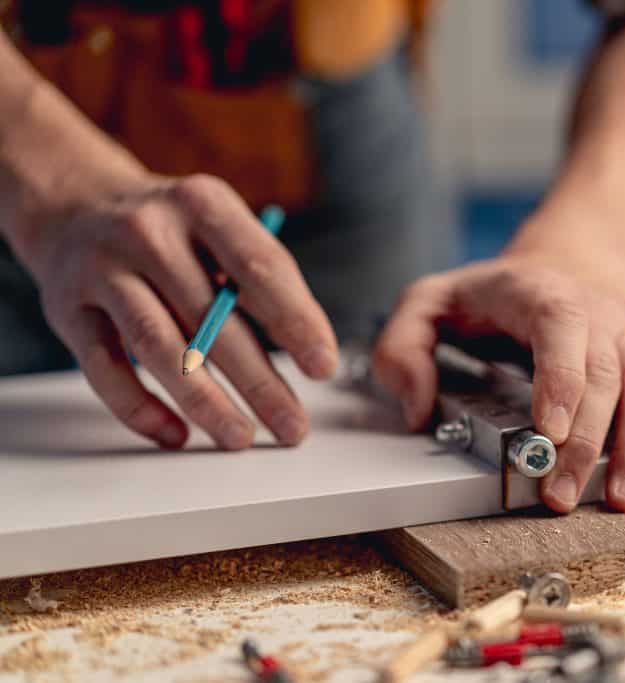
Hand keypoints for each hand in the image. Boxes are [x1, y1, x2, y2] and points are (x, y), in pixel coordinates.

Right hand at [23, 173, 337, 449]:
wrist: (74, 205)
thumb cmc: (172, 230)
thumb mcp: (217, 225)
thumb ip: (257, 277)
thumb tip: (308, 350)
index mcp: (202, 204)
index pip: (259, 267)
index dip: (296, 320)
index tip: (322, 367)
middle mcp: (149, 232)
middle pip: (211, 318)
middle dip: (259, 381)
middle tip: (293, 426)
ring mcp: (101, 269)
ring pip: (158, 346)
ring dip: (205, 402)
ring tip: (241, 437)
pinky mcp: (67, 309)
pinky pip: (105, 369)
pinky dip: (140, 409)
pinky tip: (177, 435)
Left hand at [372, 256, 624, 513]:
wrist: (560, 267)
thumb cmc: (491, 295)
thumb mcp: (429, 301)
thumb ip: (404, 345)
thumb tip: (418, 406)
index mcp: (539, 294)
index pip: (559, 328)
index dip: (561, 378)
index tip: (550, 431)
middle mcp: (592, 317)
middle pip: (603, 374)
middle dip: (586, 441)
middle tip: (561, 493)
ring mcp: (621, 342)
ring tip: (623, 497)